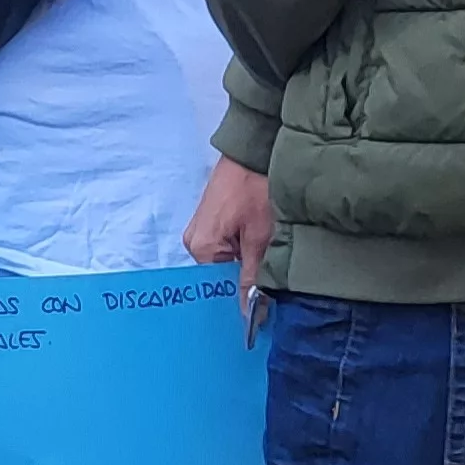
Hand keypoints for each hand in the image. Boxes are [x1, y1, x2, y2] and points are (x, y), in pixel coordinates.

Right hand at [184, 158, 275, 297]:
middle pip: (221, 275)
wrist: (250, 153)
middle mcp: (193, 242)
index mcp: (201, 249)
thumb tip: (250, 312)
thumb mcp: (259, 237)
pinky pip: (225, 246)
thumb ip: (253, 276)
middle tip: (271, 268)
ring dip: (247, 260)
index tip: (268, 297)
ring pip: (226, 261)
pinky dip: (242, 247)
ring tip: (266, 250)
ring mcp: (199, 230)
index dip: (245, 294)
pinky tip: (257, 239)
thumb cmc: (255, 191)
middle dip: (247, 275)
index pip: (221, 288)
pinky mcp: (208, 221)